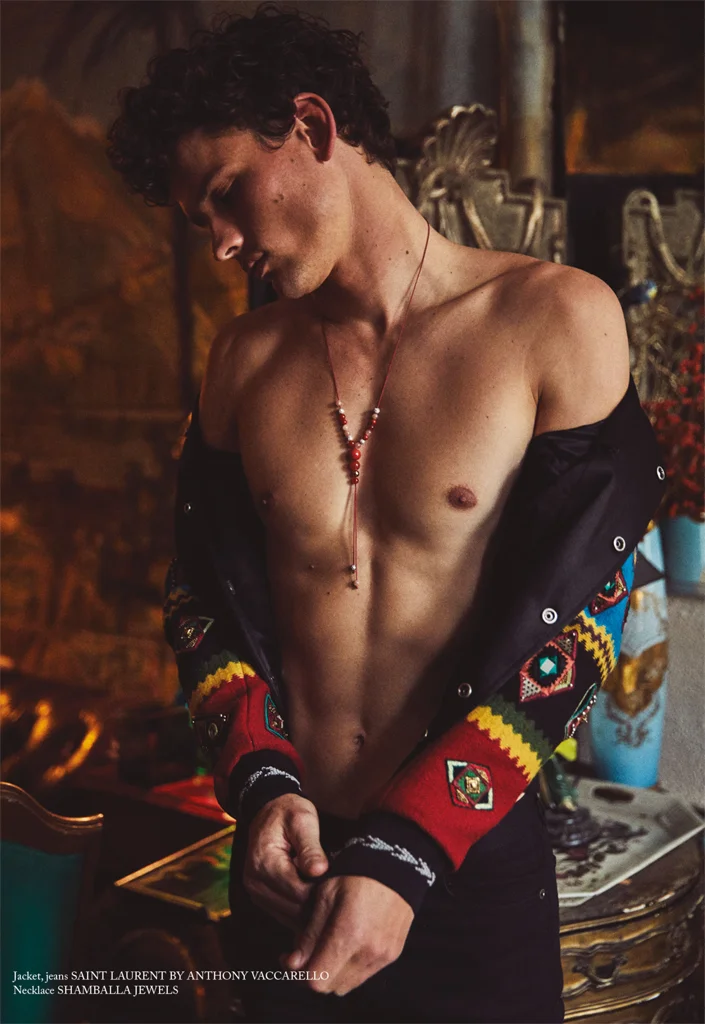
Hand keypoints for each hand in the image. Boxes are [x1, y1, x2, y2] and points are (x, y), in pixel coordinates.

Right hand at [244, 793, 328, 929]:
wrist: (267, 810)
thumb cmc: (288, 812)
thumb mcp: (303, 820)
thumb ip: (310, 847)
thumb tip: (319, 871)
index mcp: (264, 862)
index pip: (298, 892)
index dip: (321, 891)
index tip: (339, 883)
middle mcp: (255, 882)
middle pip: (294, 908)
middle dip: (317, 901)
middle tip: (337, 889)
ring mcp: (255, 891)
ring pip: (289, 915)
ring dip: (309, 908)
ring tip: (326, 892)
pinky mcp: (260, 896)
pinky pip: (284, 913)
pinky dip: (300, 909)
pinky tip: (313, 896)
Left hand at [281, 875, 413, 995]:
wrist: (393, 864)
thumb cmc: (354, 874)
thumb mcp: (324, 896)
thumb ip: (308, 935)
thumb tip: (293, 965)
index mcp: (349, 934)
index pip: (317, 980)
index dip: (299, 972)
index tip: (290, 957)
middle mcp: (368, 951)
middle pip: (330, 987)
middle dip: (312, 973)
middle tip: (305, 951)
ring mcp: (383, 955)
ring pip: (346, 985)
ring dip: (331, 973)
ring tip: (325, 947)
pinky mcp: (392, 955)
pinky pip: (363, 975)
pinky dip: (348, 968)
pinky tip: (345, 945)